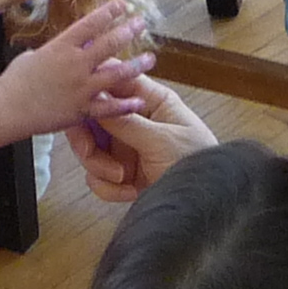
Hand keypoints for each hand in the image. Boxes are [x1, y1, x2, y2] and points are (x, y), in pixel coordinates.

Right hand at [0, 0, 151, 139]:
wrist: (6, 108)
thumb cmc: (14, 81)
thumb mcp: (32, 56)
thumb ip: (53, 51)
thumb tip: (60, 48)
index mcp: (61, 46)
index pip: (90, 23)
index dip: (108, 12)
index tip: (122, 4)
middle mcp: (75, 64)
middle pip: (109, 43)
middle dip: (128, 31)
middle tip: (141, 23)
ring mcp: (80, 87)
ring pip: (116, 74)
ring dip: (136, 65)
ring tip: (150, 59)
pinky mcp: (81, 109)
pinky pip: (109, 107)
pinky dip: (126, 105)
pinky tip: (139, 101)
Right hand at [72, 75, 219, 204]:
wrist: (206, 206)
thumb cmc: (197, 164)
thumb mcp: (161, 140)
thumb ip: (125, 121)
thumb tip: (96, 96)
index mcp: (151, 101)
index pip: (114, 82)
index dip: (92, 90)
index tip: (80, 106)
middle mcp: (135, 121)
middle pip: (91, 119)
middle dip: (87, 140)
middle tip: (89, 153)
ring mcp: (127, 148)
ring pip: (90, 150)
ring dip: (99, 168)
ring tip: (122, 178)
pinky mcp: (123, 174)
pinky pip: (98, 177)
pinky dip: (109, 188)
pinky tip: (131, 192)